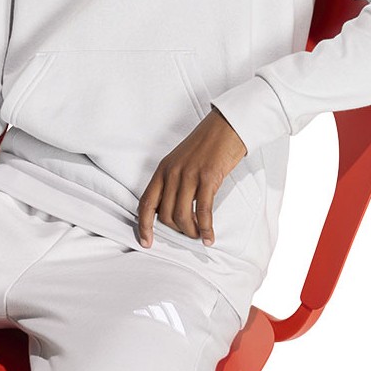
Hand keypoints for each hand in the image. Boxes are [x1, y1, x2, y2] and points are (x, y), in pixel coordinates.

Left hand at [137, 107, 246, 247]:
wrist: (226, 127)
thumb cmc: (206, 146)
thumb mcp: (181, 162)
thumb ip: (174, 183)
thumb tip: (174, 211)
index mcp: (163, 170)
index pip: (146, 203)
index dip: (144, 226)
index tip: (147, 243)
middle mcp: (172, 173)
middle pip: (165, 214)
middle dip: (176, 230)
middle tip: (188, 234)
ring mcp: (189, 175)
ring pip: (182, 215)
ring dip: (190, 231)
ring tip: (198, 236)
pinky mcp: (207, 178)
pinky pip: (202, 211)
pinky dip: (205, 228)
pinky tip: (209, 236)